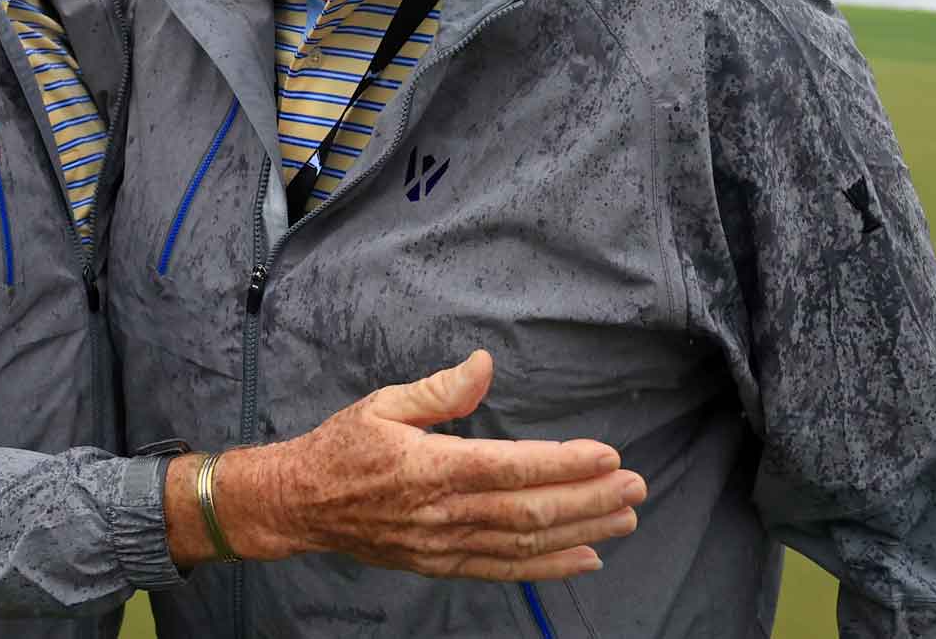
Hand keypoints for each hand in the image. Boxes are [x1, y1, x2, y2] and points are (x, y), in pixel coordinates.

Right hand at [166, 350, 645, 578]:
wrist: (299, 504)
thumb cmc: (342, 447)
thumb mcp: (384, 403)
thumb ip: (440, 390)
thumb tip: (484, 364)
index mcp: (430, 467)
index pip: (512, 469)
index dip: (564, 465)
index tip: (607, 456)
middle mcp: (443, 512)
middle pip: (529, 512)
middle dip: (589, 501)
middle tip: (636, 488)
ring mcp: (443, 544)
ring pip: (524, 545)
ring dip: (581, 533)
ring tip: (625, 520)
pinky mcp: (441, 564)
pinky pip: (502, 570)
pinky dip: (547, 568)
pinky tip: (585, 558)